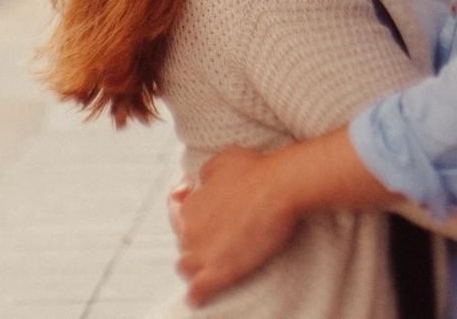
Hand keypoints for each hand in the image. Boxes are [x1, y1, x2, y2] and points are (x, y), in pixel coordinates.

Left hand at [173, 145, 296, 305]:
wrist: (280, 188)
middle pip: (183, 241)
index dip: (187, 212)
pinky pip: (197, 291)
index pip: (176, 213)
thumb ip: (205, 175)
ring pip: (186, 267)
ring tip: (211, 266)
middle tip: (218, 237)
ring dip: (195, 267)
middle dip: (196, 240)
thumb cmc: (256, 170)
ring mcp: (203, 254)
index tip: (204, 214)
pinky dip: (197, 294)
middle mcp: (190, 230)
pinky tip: (201, 296)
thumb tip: (198, 183)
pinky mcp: (220, 272)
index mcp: (189, 205)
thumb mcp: (222, 160)